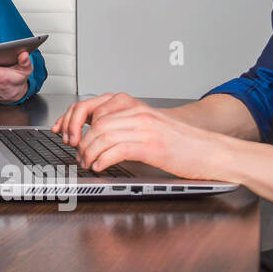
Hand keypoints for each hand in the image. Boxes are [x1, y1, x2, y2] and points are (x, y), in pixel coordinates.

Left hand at [51, 92, 231, 178]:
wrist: (211, 151)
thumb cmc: (181, 142)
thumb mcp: (146, 126)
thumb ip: (122, 124)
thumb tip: (93, 133)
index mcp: (132, 105)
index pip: (90, 106)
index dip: (70, 119)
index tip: (61, 131)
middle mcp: (136, 112)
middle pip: (92, 121)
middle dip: (77, 139)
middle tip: (76, 154)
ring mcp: (144, 127)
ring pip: (101, 134)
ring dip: (88, 152)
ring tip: (87, 163)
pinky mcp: (151, 145)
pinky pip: (116, 149)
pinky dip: (102, 159)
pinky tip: (99, 166)